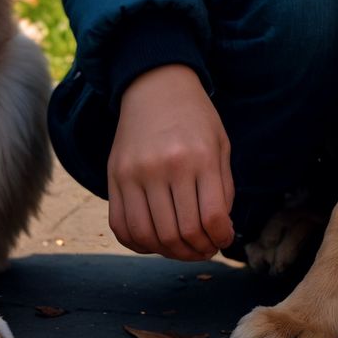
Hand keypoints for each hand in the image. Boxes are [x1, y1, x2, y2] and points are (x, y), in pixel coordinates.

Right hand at [108, 64, 234, 260]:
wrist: (154, 85)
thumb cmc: (194, 117)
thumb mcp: (220, 145)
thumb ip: (223, 190)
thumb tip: (220, 233)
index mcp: (200, 157)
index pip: (211, 218)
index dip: (220, 238)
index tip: (223, 238)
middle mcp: (165, 165)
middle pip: (181, 233)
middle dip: (198, 251)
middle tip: (204, 248)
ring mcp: (136, 172)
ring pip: (150, 236)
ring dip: (170, 253)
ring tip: (182, 247)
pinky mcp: (114, 176)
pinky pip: (122, 226)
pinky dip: (139, 244)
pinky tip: (155, 239)